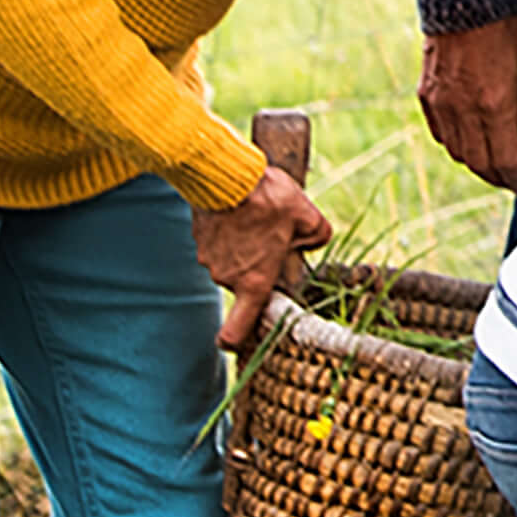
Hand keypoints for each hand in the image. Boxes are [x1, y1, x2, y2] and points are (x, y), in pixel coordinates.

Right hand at [196, 170, 334, 348]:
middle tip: (276, 236)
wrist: (228, 173)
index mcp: (254, 282)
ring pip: (233, 260)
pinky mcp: (199, 239)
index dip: (235, 340)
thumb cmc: (270, 200)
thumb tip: (310, 244)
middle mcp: (228, 278)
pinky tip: (240, 211)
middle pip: (246, 282)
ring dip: (245, 246)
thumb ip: (316, 239)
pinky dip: (230, 232)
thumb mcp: (309, 218)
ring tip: (258, 217)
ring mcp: (209, 259)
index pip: (236, 331)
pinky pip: (219, 243)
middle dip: (260, 265)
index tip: (234, 343)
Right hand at [418, 18, 516, 189]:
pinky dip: (455, 144)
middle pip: (478, 163)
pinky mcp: (427, 94)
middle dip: (497, 178)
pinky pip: (440, 133)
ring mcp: (441, 104)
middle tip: (511, 180)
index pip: (505, 160)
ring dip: (476, 163)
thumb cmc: (506, 29)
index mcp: (494, 106)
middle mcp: (463, 111)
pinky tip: (467, 140)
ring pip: (457, 152)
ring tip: (493, 163)